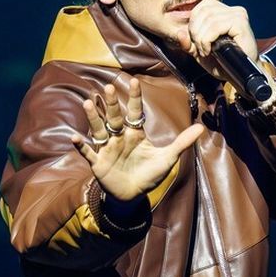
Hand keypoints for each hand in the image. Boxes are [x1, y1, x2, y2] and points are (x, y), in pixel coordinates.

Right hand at [69, 75, 204, 201]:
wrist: (133, 195)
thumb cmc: (149, 175)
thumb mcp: (168, 158)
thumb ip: (182, 142)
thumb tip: (202, 128)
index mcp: (135, 134)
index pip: (134, 112)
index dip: (134, 98)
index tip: (134, 81)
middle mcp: (119, 138)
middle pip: (114, 118)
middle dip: (111, 104)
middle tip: (107, 87)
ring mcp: (107, 150)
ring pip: (98, 130)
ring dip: (93, 118)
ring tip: (88, 103)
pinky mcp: (98, 163)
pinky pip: (88, 153)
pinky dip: (81, 147)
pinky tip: (74, 138)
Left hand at [179, 0, 257, 82]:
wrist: (239, 76)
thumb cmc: (222, 63)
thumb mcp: (199, 51)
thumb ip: (188, 42)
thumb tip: (179, 33)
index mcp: (224, 12)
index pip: (201, 7)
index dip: (193, 23)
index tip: (195, 41)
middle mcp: (233, 10)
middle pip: (203, 12)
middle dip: (195, 32)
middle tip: (200, 49)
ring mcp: (238, 15)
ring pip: (208, 19)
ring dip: (201, 38)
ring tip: (205, 51)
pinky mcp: (241, 23)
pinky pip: (216, 27)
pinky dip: (207, 40)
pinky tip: (210, 50)